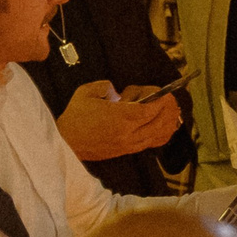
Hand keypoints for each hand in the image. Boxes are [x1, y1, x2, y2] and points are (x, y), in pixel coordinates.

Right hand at [56, 80, 181, 162]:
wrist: (65, 143)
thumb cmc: (75, 117)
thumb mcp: (86, 93)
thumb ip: (105, 86)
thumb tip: (118, 90)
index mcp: (121, 117)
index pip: (152, 109)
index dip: (161, 99)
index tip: (162, 91)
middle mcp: (129, 133)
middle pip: (160, 121)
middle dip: (168, 107)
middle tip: (168, 97)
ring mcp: (130, 144)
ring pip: (160, 134)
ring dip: (169, 120)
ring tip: (171, 109)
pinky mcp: (128, 150)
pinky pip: (153, 143)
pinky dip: (164, 133)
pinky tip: (167, 125)